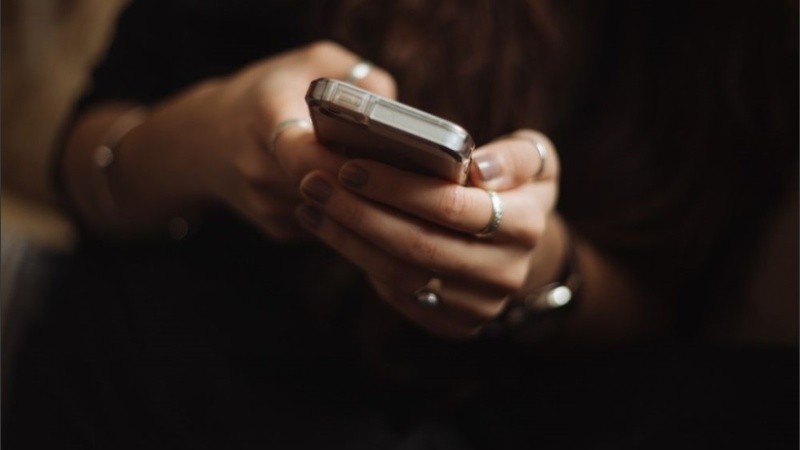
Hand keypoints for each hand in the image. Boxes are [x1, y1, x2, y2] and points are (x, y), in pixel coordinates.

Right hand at [119, 41, 394, 239]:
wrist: (204, 141)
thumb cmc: (267, 94)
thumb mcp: (310, 63)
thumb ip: (357, 77)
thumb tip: (398, 111)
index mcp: (264, 117)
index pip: (304, 152)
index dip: (345, 161)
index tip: (379, 157)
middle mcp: (259, 167)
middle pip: (327, 188)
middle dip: (368, 183)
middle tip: (406, 174)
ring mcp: (266, 205)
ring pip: (333, 212)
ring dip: (362, 200)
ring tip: (390, 181)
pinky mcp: (276, 229)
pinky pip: (326, 225)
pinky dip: (347, 212)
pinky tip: (358, 193)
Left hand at [296, 129, 560, 338]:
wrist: (517, 249)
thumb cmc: (513, 189)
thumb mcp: (533, 160)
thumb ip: (515, 156)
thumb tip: (478, 169)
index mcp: (526, 225)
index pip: (452, 206)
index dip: (396, 187)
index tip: (350, 166)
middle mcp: (505, 273)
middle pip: (417, 245)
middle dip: (358, 212)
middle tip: (314, 182)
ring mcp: (478, 306)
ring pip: (399, 274)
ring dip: (347, 237)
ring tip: (312, 203)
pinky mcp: (452, 324)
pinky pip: (396, 294)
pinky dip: (357, 259)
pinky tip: (329, 228)